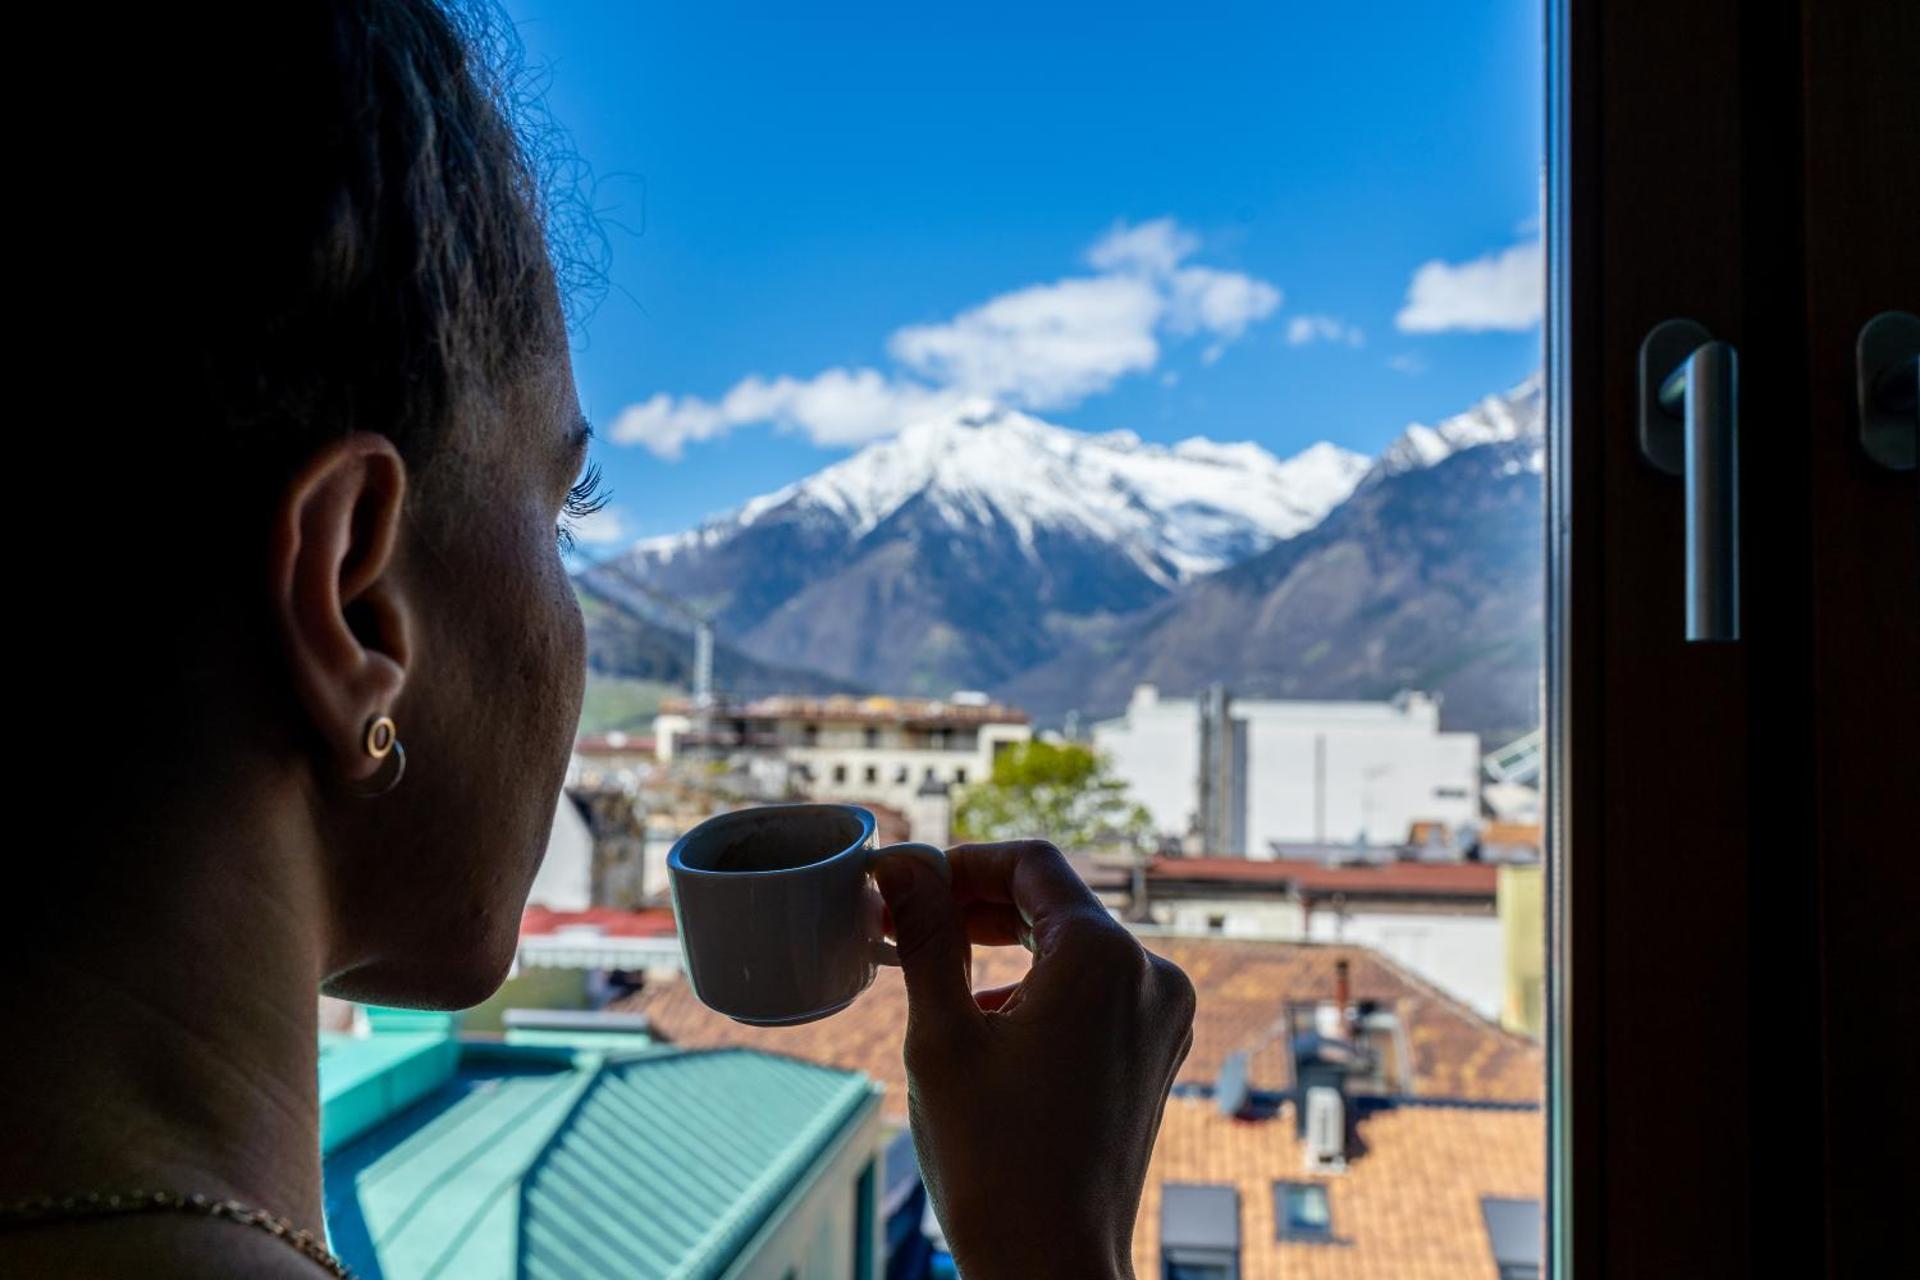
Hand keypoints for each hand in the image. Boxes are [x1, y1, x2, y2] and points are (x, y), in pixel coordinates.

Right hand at [874, 839, 1195, 1279]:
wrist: (1052, 1268)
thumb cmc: (994, 1162)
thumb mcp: (942, 1035)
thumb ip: (927, 934)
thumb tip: (901, 863)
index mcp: (1104, 957)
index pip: (1030, 863)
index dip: (961, 862)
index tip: (905, 883)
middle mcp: (1151, 974)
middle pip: (1055, 900)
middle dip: (976, 903)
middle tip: (904, 921)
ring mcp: (1162, 1015)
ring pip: (1075, 942)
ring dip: (1004, 942)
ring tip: (932, 964)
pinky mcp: (1156, 1050)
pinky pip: (1097, 987)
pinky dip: (1040, 982)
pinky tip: (983, 1013)